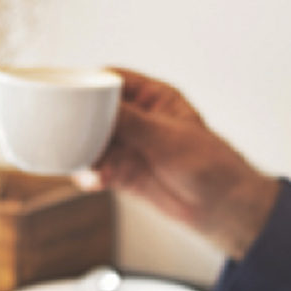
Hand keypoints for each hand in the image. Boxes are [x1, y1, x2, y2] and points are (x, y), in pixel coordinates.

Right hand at [85, 68, 279, 258]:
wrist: (221, 208)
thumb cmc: (211, 164)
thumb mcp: (168, 138)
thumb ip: (131, 122)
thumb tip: (97, 107)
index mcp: (153, 98)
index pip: (114, 81)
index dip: (90, 84)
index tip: (70, 94)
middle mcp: (137, 120)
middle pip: (95, 112)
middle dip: (79, 123)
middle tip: (69, 133)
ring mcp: (129, 147)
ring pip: (92, 143)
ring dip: (82, 152)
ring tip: (83, 162)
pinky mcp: (124, 173)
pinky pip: (97, 170)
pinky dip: (90, 175)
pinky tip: (95, 181)